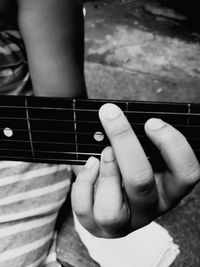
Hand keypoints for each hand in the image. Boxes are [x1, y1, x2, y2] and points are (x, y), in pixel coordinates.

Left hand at [72, 104, 199, 237]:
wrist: (110, 191)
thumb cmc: (130, 165)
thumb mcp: (142, 153)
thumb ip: (138, 140)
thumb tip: (117, 118)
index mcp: (169, 189)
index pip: (187, 173)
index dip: (172, 145)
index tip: (151, 122)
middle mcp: (149, 209)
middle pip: (140, 182)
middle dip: (123, 142)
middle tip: (110, 116)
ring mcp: (122, 222)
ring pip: (110, 210)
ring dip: (104, 172)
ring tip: (101, 153)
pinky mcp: (97, 226)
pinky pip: (84, 210)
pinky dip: (82, 183)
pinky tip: (87, 165)